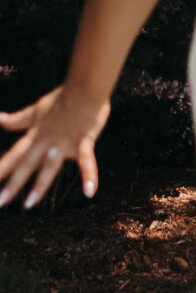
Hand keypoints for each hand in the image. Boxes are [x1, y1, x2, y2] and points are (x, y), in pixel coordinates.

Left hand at [0, 84, 107, 209]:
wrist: (84, 89)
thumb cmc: (62, 98)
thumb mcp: (35, 110)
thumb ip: (17, 119)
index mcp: (35, 135)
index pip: (14, 154)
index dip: (2, 169)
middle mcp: (46, 142)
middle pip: (26, 164)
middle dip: (13, 183)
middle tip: (0, 202)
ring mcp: (64, 144)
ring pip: (48, 167)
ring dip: (38, 186)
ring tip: (28, 204)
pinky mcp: (83, 143)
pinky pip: (86, 162)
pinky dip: (89, 176)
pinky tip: (89, 192)